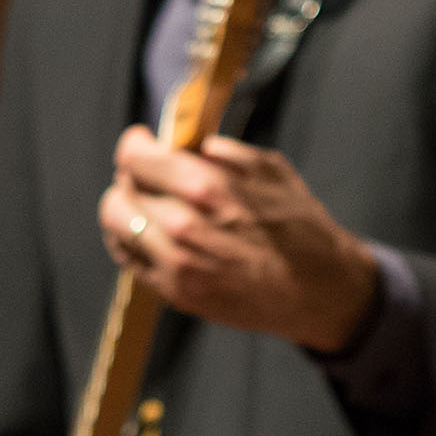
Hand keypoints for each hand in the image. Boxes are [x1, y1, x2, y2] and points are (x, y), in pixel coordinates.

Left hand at [101, 127, 379, 350]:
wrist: (318, 289)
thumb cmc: (299, 224)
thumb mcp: (269, 169)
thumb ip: (222, 151)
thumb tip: (186, 142)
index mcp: (207, 187)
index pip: (135, 158)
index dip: (134, 145)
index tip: (142, 141)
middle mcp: (183, 227)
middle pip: (121, 192)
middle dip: (134, 178)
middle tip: (150, 176)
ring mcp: (176, 266)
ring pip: (117, 227)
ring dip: (129, 210)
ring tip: (149, 204)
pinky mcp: (176, 293)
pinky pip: (130, 260)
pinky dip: (133, 240)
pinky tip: (152, 232)